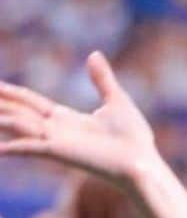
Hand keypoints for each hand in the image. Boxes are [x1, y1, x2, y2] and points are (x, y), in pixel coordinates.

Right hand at [0, 52, 158, 188]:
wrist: (142, 162)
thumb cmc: (134, 138)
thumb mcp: (116, 99)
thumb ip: (101, 79)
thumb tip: (94, 55)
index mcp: (66, 119)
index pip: (30, 102)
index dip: (11, 93)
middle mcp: (55, 131)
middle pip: (17, 111)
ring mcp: (55, 142)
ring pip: (17, 125)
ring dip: (0, 119)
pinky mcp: (60, 153)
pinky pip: (29, 148)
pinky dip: (12, 147)